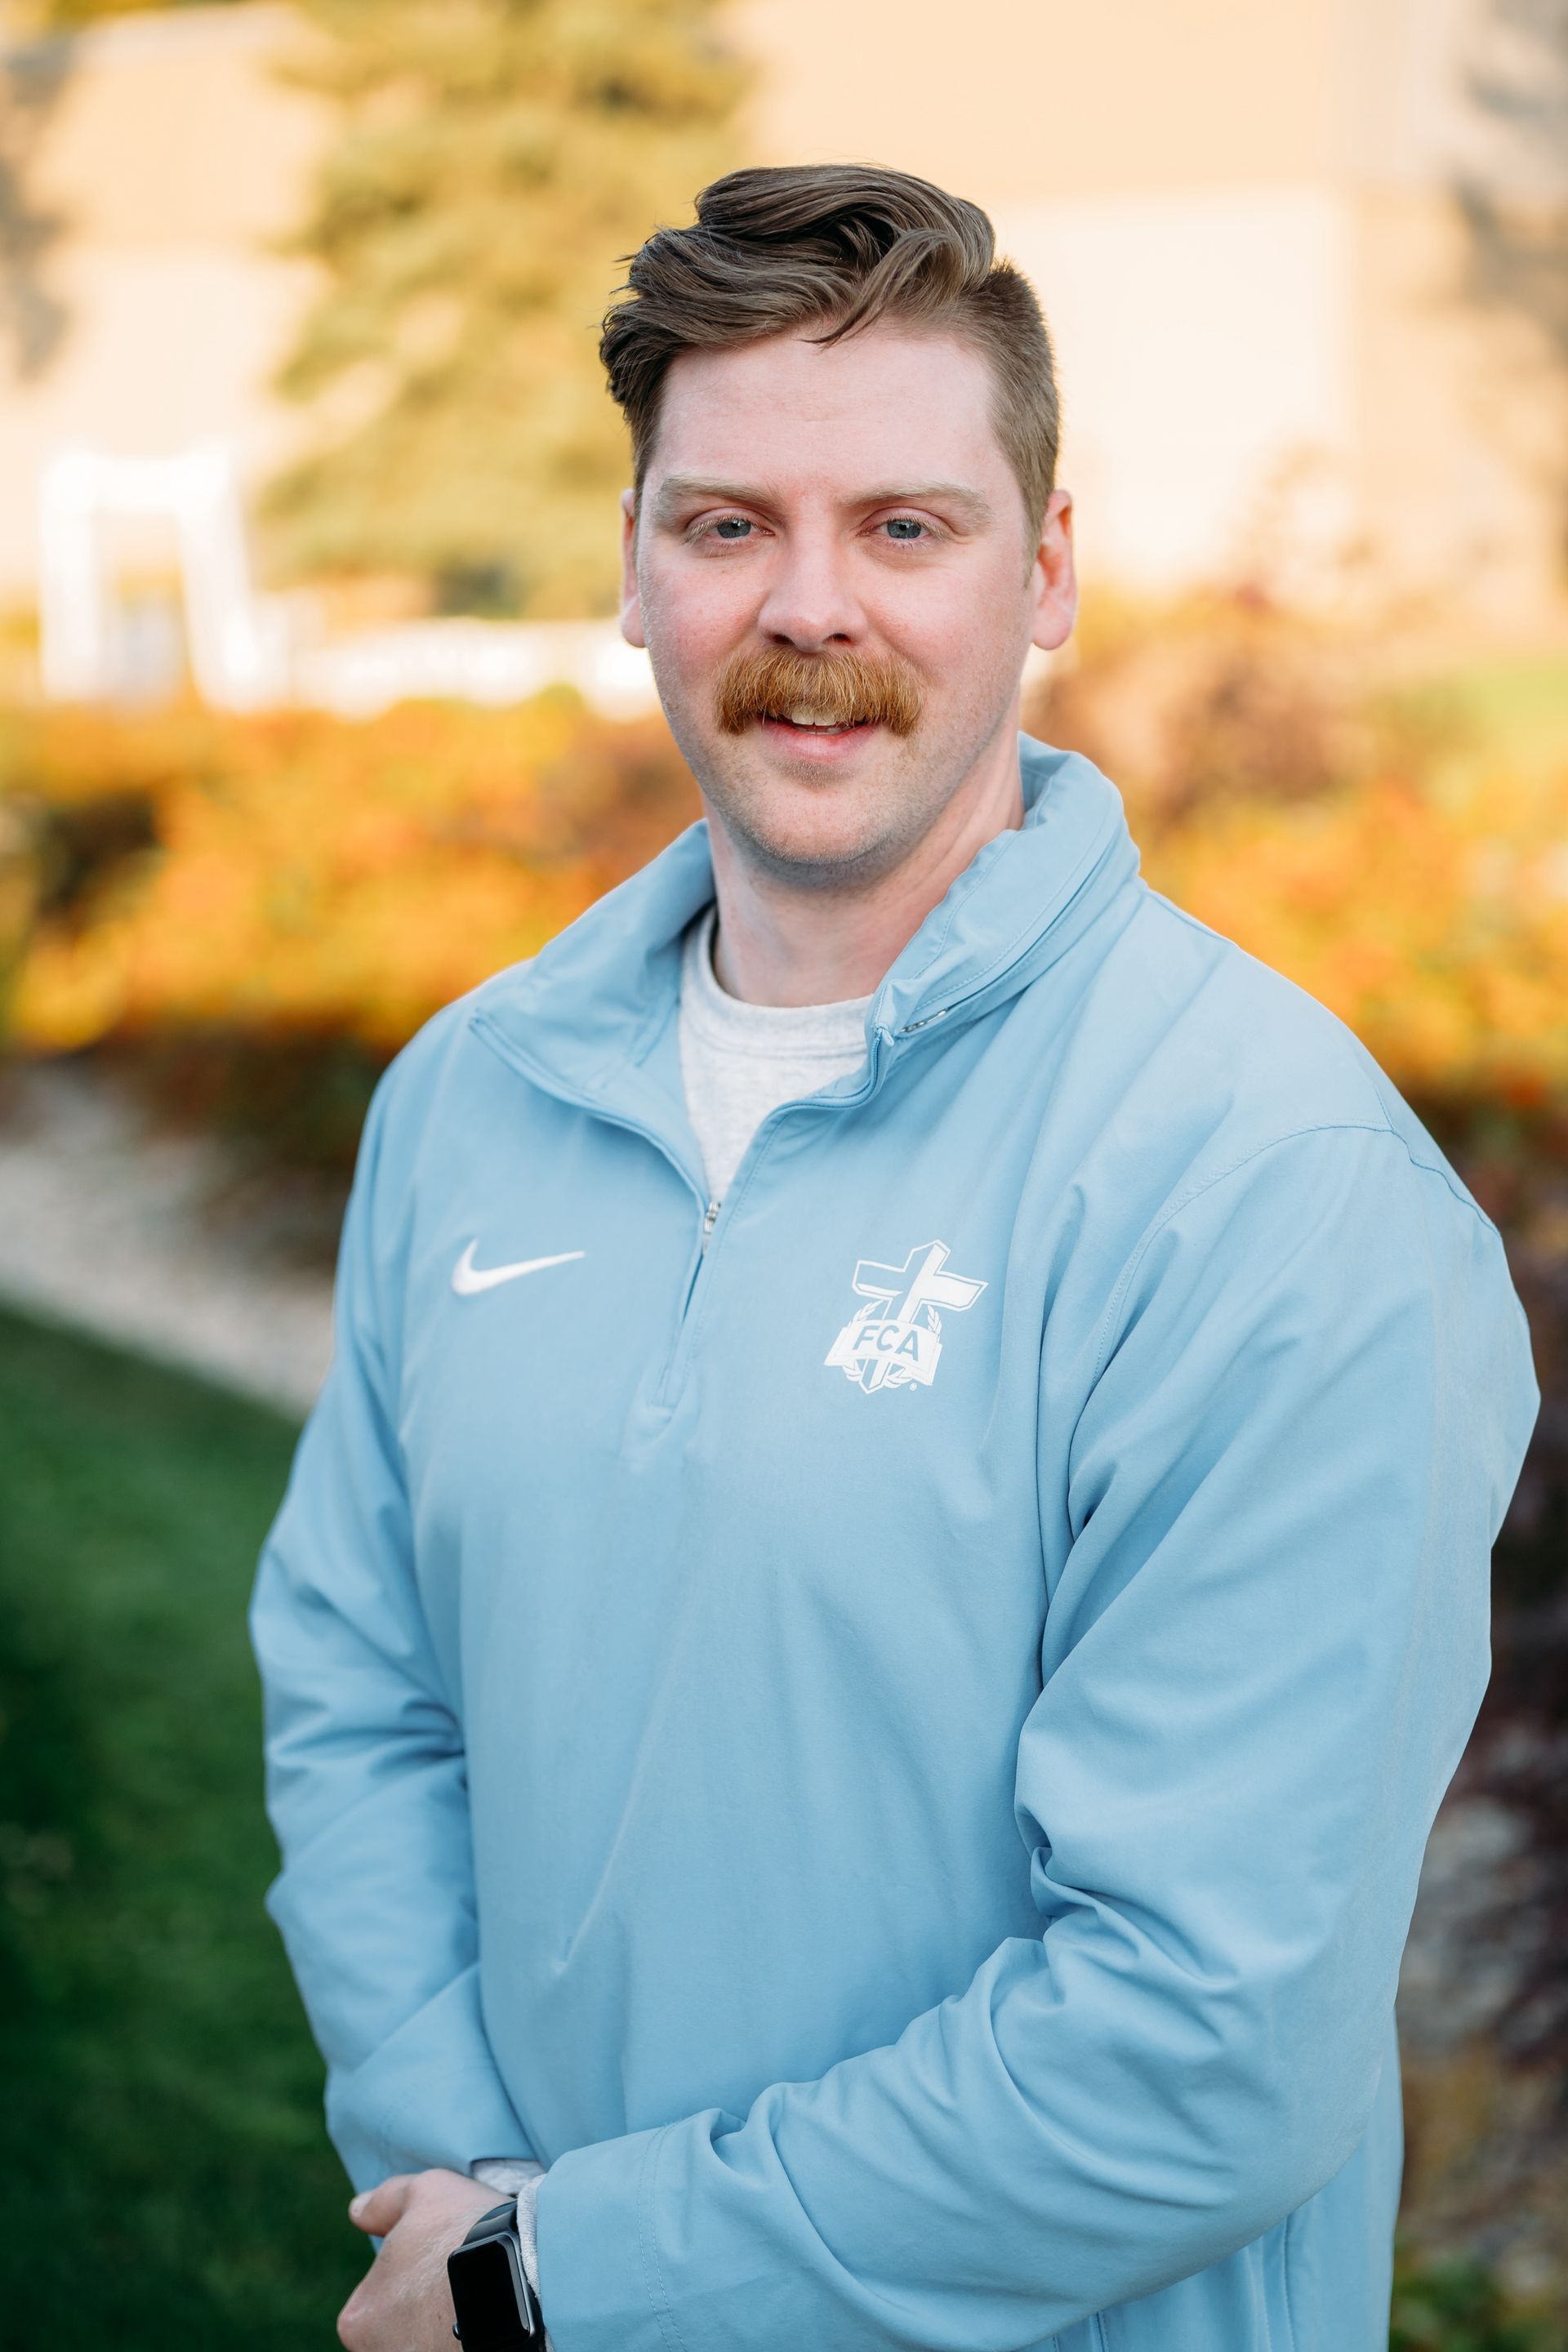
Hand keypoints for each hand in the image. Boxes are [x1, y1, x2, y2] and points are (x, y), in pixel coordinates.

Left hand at [339, 2167, 497, 2350]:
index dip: (408, 2278)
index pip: (374, 2301)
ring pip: (429, 2342)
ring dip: (447, 2325)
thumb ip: (385, 2202)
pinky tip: (493, 2318)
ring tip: (481, 2299)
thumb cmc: (462, 2236)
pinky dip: (473, 2336)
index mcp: (359, 2318)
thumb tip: (358, 2210)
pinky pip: (458, 2348)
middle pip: (399, 2328)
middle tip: (457, 2281)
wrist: (518, 2278)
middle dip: (423, 2309)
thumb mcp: (425, 2194)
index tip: (434, 2265)